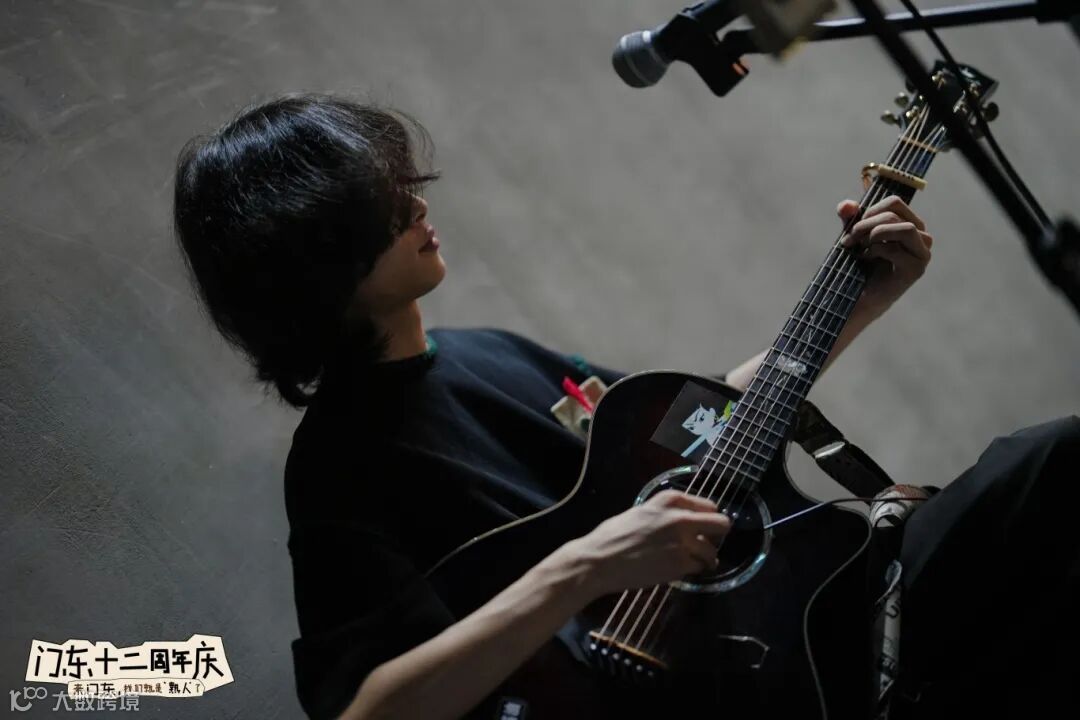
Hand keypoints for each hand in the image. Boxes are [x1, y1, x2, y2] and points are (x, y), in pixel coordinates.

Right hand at [569, 490, 731, 596]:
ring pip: (711, 551)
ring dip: (705, 557)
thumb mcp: (641, 511)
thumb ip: (665, 512)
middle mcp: (681, 518)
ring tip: (692, 561)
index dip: (707, 517)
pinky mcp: (681, 565)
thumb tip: (685, 519)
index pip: (708, 505)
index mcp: (669, 500)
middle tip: (708, 543)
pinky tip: (677, 569)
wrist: (601, 560)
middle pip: (721, 524)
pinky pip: (698, 567)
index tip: (703, 525)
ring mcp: (683, 542)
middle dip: (717, 534)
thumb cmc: (614, 535)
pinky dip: (691, 570)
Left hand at [837, 195, 932, 319]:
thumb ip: (850, 217)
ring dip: (876, 234)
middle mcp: (921, 237)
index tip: (853, 224)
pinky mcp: (917, 269)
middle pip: (895, 214)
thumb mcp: (854, 234)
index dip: (871, 209)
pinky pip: (896, 249)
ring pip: (906, 228)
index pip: (895, 203)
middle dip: (866, 224)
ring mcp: (922, 253)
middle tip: (850, 238)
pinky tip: (866, 259)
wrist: (861, 295)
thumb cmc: (860, 263)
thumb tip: (847, 205)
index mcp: (910, 224)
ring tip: (862, 246)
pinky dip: (876, 250)